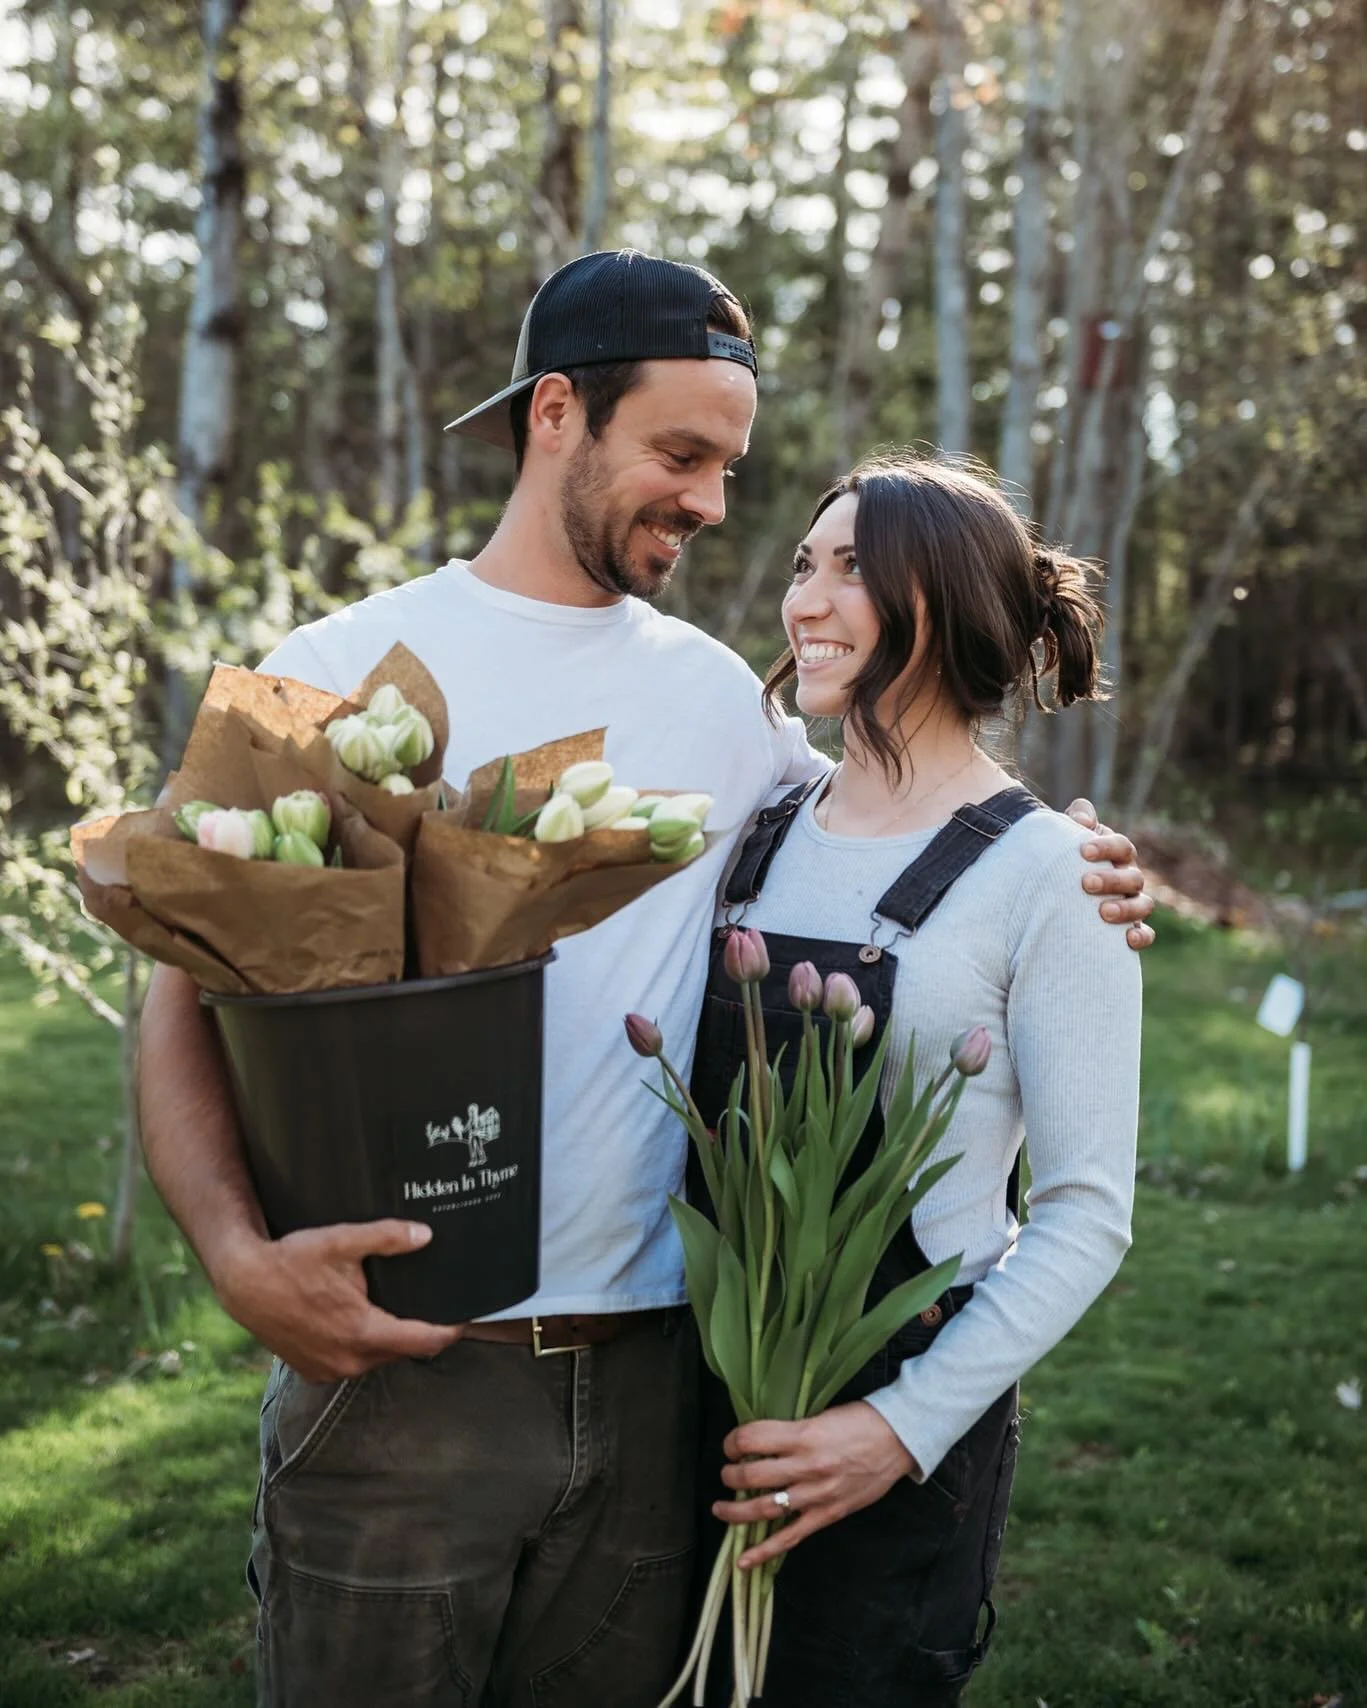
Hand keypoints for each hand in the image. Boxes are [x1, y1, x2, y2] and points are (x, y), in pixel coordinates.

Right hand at [212, 1219, 463, 1381]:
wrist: (243, 1283)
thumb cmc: (291, 1261)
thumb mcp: (341, 1241)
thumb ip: (386, 1238)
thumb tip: (425, 1235)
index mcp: (363, 1332)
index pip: (424, 1342)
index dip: (450, 1331)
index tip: (467, 1319)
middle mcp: (349, 1360)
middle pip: (403, 1350)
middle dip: (420, 1333)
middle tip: (434, 1308)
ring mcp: (330, 1370)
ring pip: (377, 1358)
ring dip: (389, 1339)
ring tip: (398, 1312)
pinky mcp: (314, 1371)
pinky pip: (352, 1363)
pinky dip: (362, 1347)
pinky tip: (361, 1322)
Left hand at [713, 1403, 917, 1568]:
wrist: (898, 1441)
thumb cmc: (859, 1421)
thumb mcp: (820, 1415)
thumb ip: (792, 1431)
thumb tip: (761, 1442)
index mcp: (803, 1434)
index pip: (751, 1439)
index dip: (732, 1442)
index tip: (730, 1445)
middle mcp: (806, 1466)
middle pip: (752, 1476)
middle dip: (730, 1475)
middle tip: (726, 1473)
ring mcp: (816, 1494)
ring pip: (764, 1508)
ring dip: (735, 1511)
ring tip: (720, 1509)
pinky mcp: (827, 1515)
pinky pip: (790, 1537)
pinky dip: (764, 1552)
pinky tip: (743, 1560)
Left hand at [1064, 797, 1155, 950]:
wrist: (1056, 887)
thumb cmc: (1065, 858)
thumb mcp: (1068, 835)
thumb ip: (1077, 818)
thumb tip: (1082, 819)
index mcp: (1117, 854)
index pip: (1121, 847)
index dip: (1106, 847)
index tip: (1084, 851)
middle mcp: (1129, 878)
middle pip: (1132, 877)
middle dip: (1111, 880)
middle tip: (1086, 883)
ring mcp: (1132, 903)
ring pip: (1143, 905)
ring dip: (1126, 908)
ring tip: (1103, 912)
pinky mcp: (1131, 928)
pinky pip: (1145, 934)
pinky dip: (1141, 936)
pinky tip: (1128, 939)